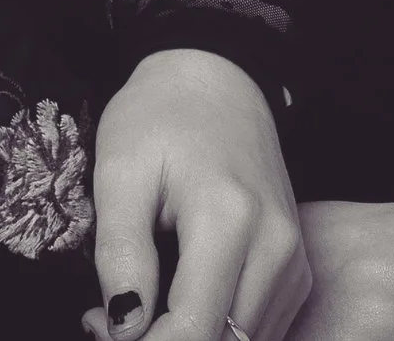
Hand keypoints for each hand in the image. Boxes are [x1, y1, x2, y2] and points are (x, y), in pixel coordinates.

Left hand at [78, 48, 310, 340]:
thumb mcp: (119, 169)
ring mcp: (293, 261)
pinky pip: (257, 331)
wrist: (215, 78)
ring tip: (137, 306)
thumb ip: (120, 252)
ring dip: (190, 340)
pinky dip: (215, 332)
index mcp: (230, 218)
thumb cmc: (160, 115)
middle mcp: (276, 247)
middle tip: (109, 318)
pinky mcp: (295, 270)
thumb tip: (122, 328)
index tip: (98, 325)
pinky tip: (174, 303)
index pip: (193, 330)